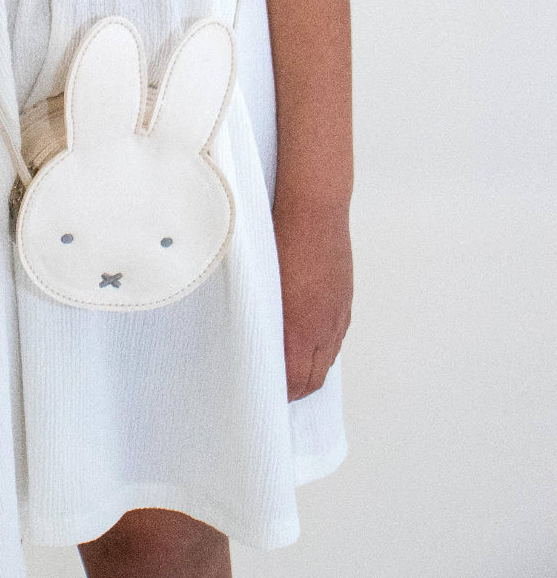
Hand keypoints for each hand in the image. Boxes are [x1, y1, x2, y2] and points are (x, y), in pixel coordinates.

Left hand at [272, 199, 352, 401]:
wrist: (314, 208)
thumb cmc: (278, 238)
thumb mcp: (260, 284)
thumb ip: (263, 319)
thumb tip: (258, 342)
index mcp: (300, 329)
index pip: (295, 382)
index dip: (280, 394)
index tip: (265, 395)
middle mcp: (324, 328)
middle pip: (314, 379)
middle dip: (295, 390)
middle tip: (275, 390)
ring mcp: (338, 314)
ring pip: (327, 360)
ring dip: (310, 370)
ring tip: (288, 370)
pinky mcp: (344, 300)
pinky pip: (335, 338)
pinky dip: (322, 348)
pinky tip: (306, 341)